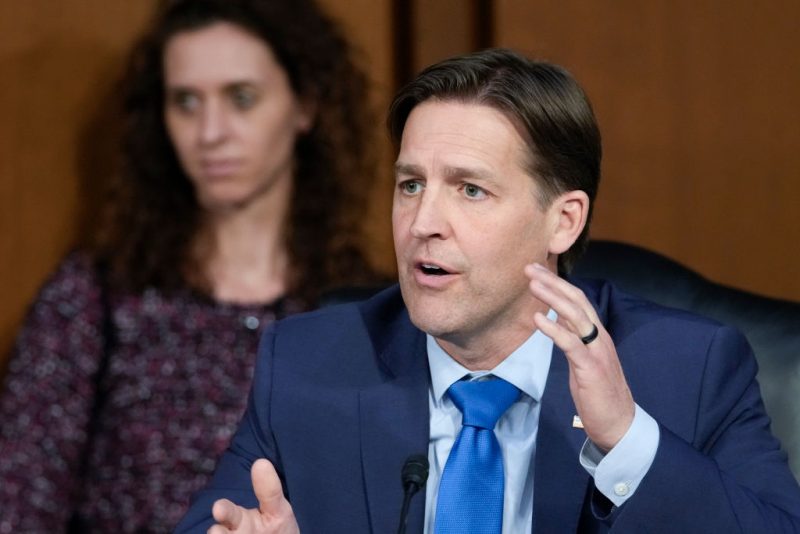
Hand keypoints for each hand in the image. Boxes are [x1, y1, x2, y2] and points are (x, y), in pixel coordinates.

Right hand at [208, 459, 298, 533]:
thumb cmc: (277, 528)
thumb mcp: (278, 509)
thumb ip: (269, 490)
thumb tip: (260, 462)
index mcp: (238, 520)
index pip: (227, 513)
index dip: (223, 511)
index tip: (218, 508)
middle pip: (217, 533)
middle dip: (216, 533)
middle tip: (216, 532)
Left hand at [525, 263, 634, 450]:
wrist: (619, 423)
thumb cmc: (599, 392)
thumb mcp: (583, 359)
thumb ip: (573, 337)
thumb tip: (557, 318)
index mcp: (597, 334)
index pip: (578, 300)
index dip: (558, 283)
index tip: (537, 271)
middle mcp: (599, 337)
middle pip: (576, 301)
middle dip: (553, 282)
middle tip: (530, 267)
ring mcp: (596, 351)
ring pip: (575, 316)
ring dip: (552, 297)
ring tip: (532, 284)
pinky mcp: (590, 367)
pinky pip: (571, 343)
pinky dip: (553, 329)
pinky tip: (537, 319)